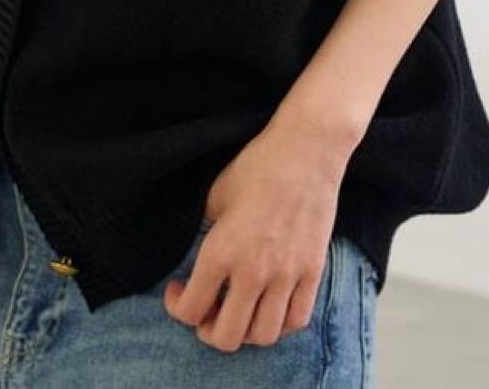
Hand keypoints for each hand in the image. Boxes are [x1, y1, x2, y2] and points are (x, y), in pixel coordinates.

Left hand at [163, 113, 353, 352]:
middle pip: (226, 336)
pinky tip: (269, 306)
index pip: (190, 310)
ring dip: (244, 332)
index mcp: (221, 252)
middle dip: (208, 330)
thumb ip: (204, 232)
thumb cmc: (256, 167)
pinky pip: (296, 320)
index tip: (178, 289)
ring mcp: (286, 275)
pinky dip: (279, 324)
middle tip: (205, 310)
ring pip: (263, 336)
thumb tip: (197, 254)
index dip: (176, 307)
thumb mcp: (215, 196)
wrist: (305, 152)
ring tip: (238, 311)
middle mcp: (253, 272)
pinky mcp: (312, 272)